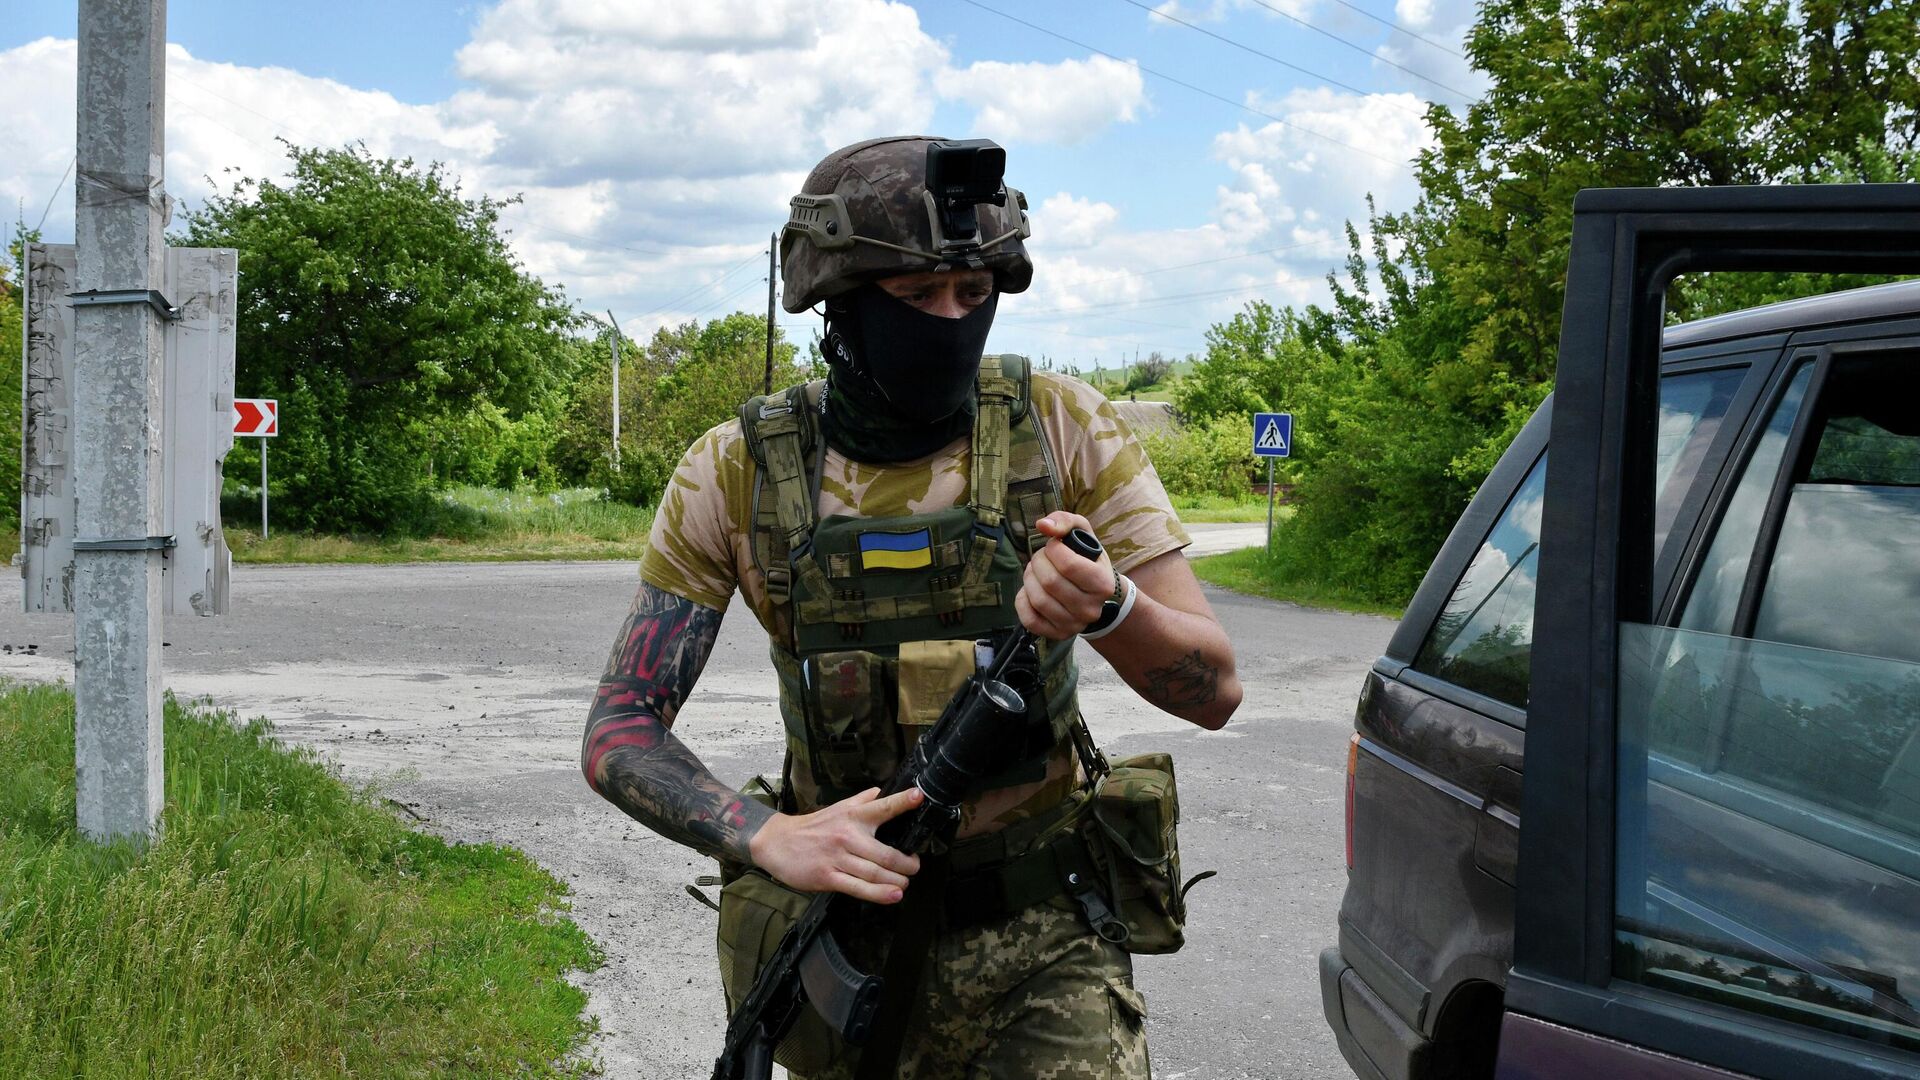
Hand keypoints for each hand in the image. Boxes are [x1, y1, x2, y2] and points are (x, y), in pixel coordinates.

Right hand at [747, 786, 924, 902]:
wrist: (777, 842)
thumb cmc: (811, 827)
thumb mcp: (837, 807)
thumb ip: (861, 800)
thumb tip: (882, 791)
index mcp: (853, 816)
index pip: (882, 807)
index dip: (902, 802)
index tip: (918, 797)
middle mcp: (848, 836)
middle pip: (887, 854)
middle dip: (908, 864)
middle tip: (914, 867)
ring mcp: (838, 858)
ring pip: (875, 873)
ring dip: (897, 881)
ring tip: (905, 883)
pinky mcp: (828, 877)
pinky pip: (858, 888)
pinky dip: (879, 894)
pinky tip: (892, 895)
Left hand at [1017, 513, 1116, 640]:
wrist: (1096, 596)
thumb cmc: (1087, 560)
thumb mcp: (1083, 535)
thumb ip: (1065, 522)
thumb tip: (1042, 525)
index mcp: (1102, 583)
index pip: (1068, 565)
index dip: (1052, 549)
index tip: (1053, 546)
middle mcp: (1091, 608)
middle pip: (1050, 582)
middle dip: (1038, 562)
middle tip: (1041, 558)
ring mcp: (1074, 625)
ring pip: (1038, 599)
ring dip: (1029, 579)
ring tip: (1035, 572)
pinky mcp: (1057, 634)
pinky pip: (1029, 619)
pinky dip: (1023, 600)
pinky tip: (1030, 590)